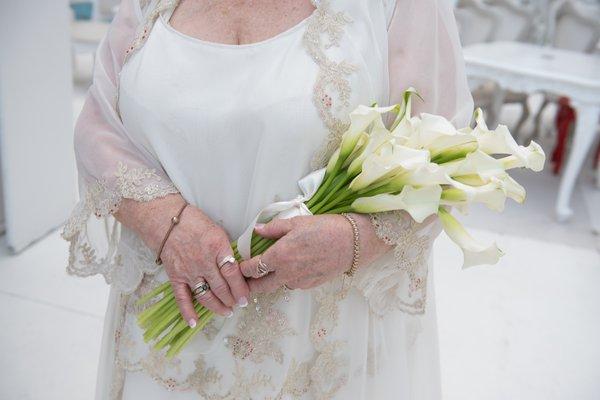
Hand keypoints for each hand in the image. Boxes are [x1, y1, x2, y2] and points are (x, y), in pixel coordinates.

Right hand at [115, 195, 249, 324]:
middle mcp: (203, 262)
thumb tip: (239, 267)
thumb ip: (227, 250)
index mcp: (217, 247)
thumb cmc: (194, 222)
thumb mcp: (218, 231)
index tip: (247, 297)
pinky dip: (188, 312)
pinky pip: (182, 298)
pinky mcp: (175, 276)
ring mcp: (189, 271)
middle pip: (221, 287)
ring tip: (227, 312)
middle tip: (240, 305)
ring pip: (206, 295)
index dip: (241, 288)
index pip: (233, 273)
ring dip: (218, 306)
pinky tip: (194, 323)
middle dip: (233, 299)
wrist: (166, 220)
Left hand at [239, 214, 391, 293]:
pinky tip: (293, 268)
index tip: (239, 266)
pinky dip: (288, 279)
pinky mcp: (311, 285)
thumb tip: (258, 230)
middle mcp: (287, 273)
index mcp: (280, 256)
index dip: (242, 269)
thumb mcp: (297, 222)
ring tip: (270, 271)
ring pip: (278, 286)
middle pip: (260, 287)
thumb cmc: (325, 228)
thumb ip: (274, 228)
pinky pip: (293, 284)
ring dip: (271, 281)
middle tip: (243, 282)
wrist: (353, 243)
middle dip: (249, 286)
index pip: (252, 268)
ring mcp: (299, 282)